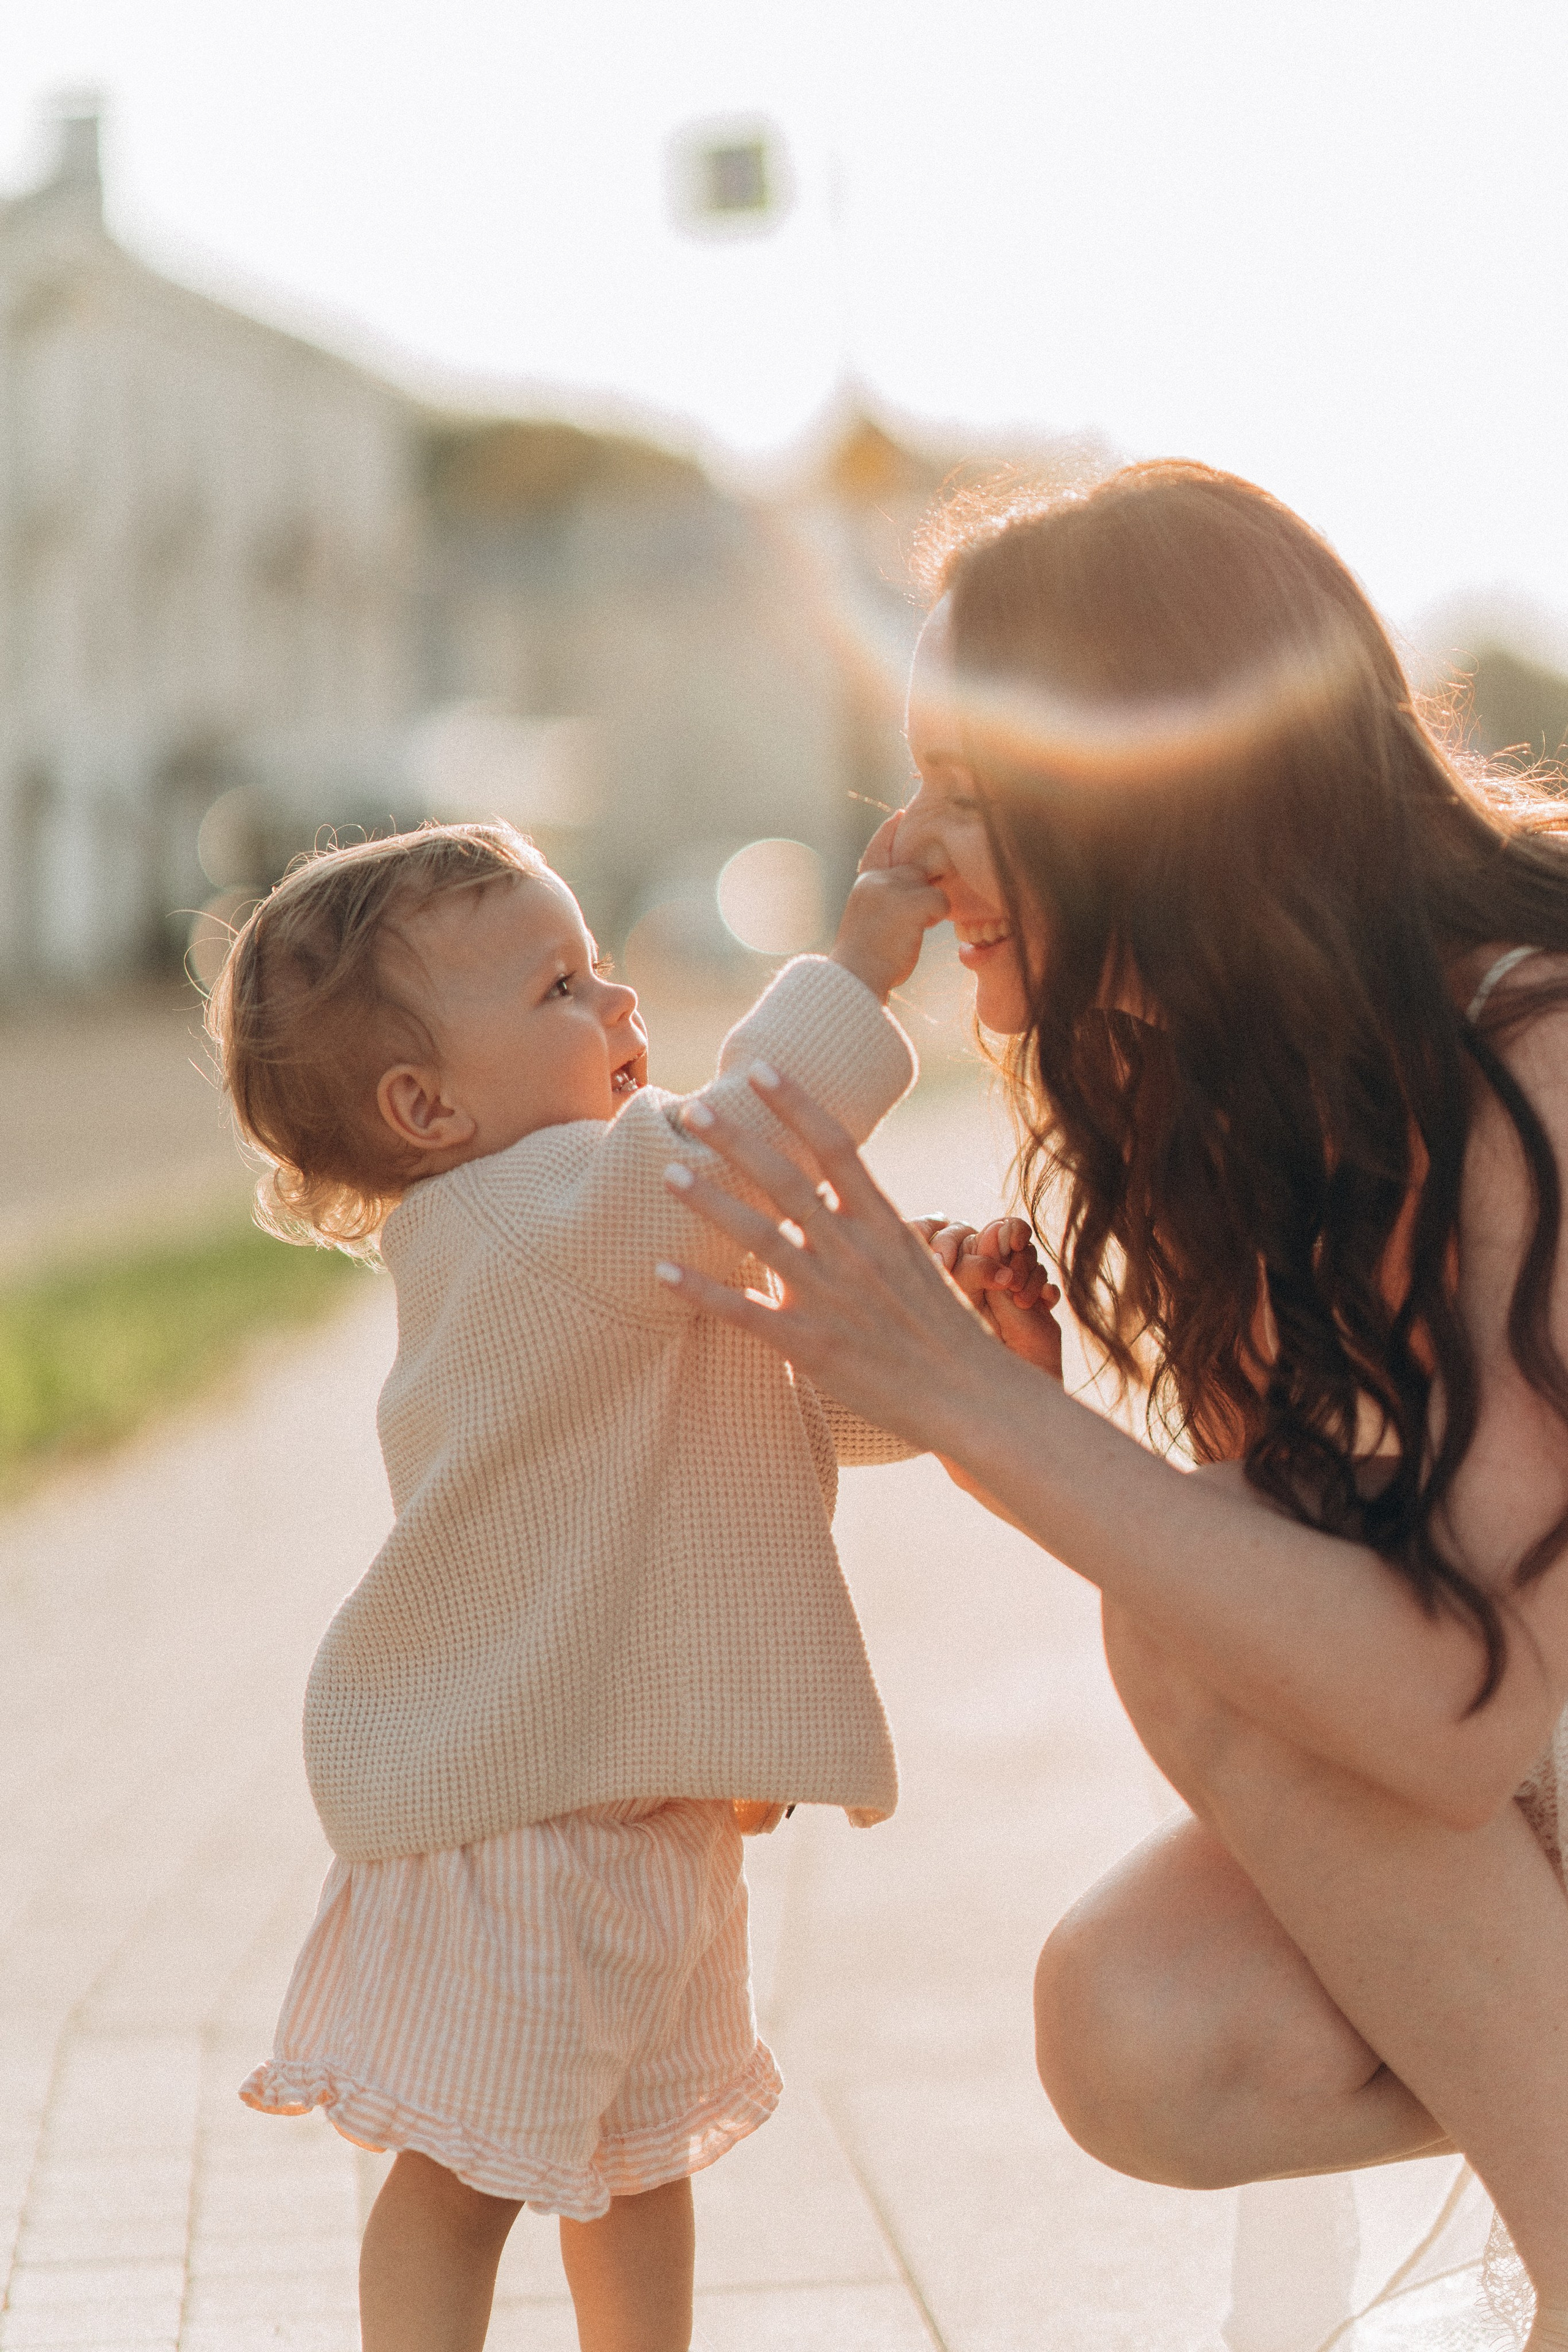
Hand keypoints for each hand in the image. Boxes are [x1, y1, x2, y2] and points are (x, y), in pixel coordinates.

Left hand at [656, 1066, 1044, 1453]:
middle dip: (737, 1140)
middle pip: (787, 1180)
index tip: (759, 1069)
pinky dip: (702, 1290)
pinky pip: (746, 1313)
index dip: (795, 1104)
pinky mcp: (813, 1345)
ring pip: (761, 1236)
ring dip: (711, 1202)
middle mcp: (856, 1251)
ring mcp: (833, 1297)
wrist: (973, 1398)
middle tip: (692, 1110)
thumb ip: (870, 1232)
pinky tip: (663, 1272)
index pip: (836, 1146)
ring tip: (670, 1174)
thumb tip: (825, 1203)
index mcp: (885, 1224)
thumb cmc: (946, 1333)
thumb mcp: (917, 1263)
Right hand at [829, 814, 947, 1002]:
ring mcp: (893, 888)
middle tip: (912, 918)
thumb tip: (917, 885)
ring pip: (931, 886)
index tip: (900, 815)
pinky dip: (936, 919)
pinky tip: (917, 934)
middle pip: (916, 870)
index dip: (889, 832)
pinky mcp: (910, 902)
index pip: (878, 849)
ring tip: (908, 932)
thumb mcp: (866, 920)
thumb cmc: (864, 960)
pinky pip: (941, 901)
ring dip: (929, 909)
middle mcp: (877, 880)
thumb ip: (883, 898)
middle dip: (923, 890)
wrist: (855, 977)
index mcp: (863, 885)